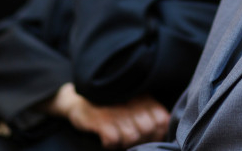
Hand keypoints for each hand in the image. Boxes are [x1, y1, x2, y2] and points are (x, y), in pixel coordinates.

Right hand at [46, 83, 169, 148]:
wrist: (79, 100)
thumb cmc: (111, 103)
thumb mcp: (134, 101)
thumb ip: (150, 111)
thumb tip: (162, 131)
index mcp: (143, 97)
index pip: (161, 120)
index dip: (156, 133)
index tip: (146, 135)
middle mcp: (132, 102)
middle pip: (147, 130)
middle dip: (140, 139)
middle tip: (128, 136)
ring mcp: (116, 111)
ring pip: (132, 137)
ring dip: (124, 142)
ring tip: (117, 136)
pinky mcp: (101, 120)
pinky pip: (113, 140)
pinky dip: (110, 143)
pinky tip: (105, 137)